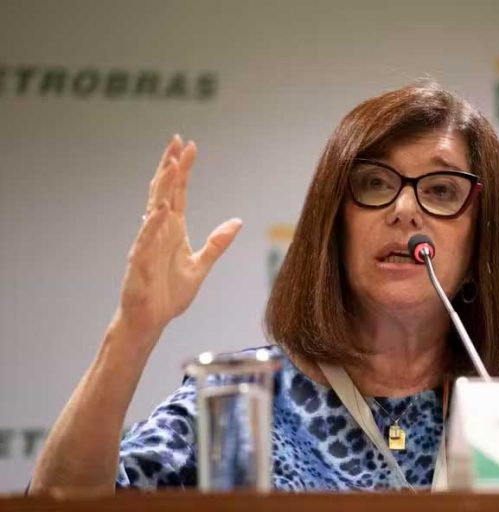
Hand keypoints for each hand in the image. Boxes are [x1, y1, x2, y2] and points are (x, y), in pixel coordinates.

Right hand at [116, 135, 241, 338]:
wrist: (152, 320)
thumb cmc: (169, 293)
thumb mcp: (201, 265)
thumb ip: (217, 243)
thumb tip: (237, 221)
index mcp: (173, 230)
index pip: (178, 192)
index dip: (183, 169)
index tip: (190, 147)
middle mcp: (158, 231)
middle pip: (163, 191)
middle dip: (170, 166)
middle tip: (177, 141)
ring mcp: (147, 244)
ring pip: (154, 209)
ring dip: (162, 187)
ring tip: (170, 164)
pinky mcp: (140, 262)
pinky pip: (147, 239)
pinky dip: (154, 223)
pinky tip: (162, 208)